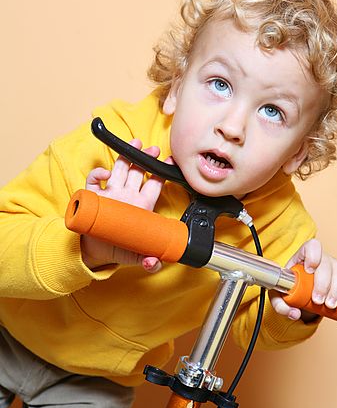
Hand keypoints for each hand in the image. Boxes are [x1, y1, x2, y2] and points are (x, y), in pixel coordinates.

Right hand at [80, 139, 169, 271]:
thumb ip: (148, 261)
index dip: (163, 172)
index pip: (155, 184)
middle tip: (152, 148)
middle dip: (145, 157)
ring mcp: (112, 193)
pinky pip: (95, 180)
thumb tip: (154, 264)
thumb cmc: (120, 249)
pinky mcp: (95, 196)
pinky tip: (103, 174)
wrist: (96, 252)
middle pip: (139, 171)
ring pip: (120, 169)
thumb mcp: (137, 257)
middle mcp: (128, 195)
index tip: (170, 161)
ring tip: (134, 144)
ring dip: (126, 155)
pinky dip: (98, 174)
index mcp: (142, 205)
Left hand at [270, 238, 336, 321]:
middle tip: (319, 301)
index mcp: (302, 256)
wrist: (299, 291)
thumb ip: (281, 305)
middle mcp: (319, 257)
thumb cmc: (289, 289)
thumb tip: (295, 314)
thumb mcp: (279, 297)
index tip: (310, 271)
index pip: (311, 246)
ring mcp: (332, 264)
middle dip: (324, 284)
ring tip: (331, 305)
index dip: (313, 256)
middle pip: (326, 263)